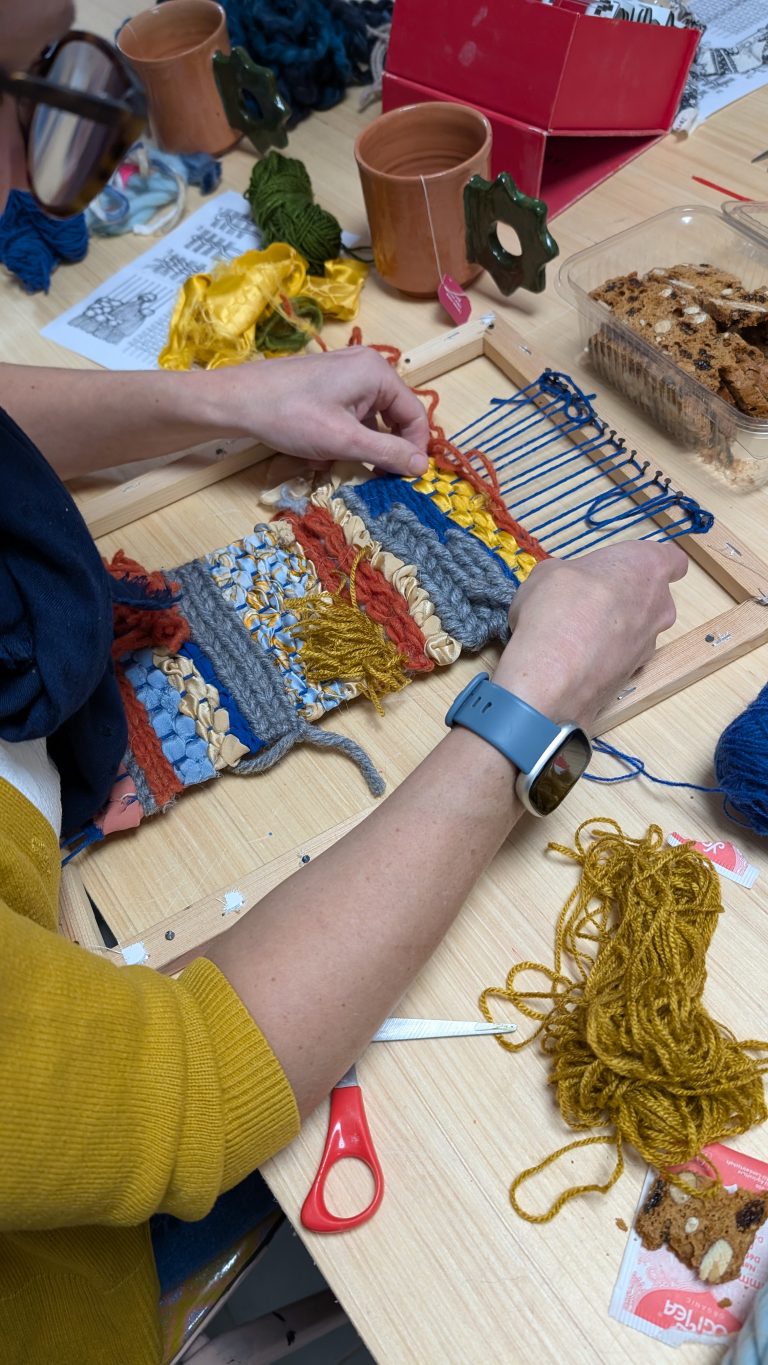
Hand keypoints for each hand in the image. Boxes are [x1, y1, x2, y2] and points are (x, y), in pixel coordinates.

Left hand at [220, 346, 429, 476]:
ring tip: (332, 462)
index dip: (414, 450)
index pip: (416, 416)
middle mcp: (367, 366)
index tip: (405, 480)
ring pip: (369, 420)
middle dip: (380, 450)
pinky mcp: (328, 383)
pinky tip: (318, 452)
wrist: (237, 400)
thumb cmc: (290, 416)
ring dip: (357, 447)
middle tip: (370, 477)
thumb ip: (387, 454)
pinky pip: (350, 414)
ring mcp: (346, 373)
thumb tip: (422, 468)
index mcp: (377, 372)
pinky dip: (341, 437)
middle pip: (393, 417)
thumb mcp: (344, 441)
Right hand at [493, 540, 687, 729]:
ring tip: (573, 633)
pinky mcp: (631, 676)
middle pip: (651, 599)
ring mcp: (648, 646)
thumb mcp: (551, 570)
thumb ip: (571, 575)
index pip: (672, 560)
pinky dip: (600, 657)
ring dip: (611, 632)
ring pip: (635, 633)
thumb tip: (563, 585)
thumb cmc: (561, 603)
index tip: (630, 567)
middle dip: (624, 600)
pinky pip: (618, 659)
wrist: (554, 667)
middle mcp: (659, 607)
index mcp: (648, 568)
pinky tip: (571, 657)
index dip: (649, 564)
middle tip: (588, 600)